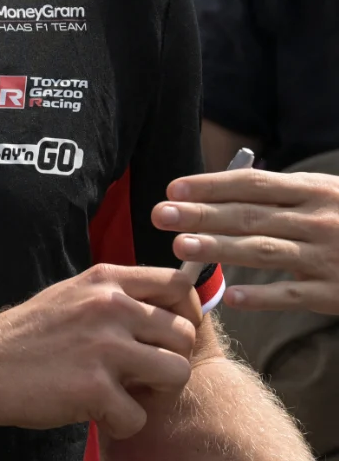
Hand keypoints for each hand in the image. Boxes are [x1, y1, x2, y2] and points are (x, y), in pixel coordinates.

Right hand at [0, 264, 198, 439]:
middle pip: (185, 334)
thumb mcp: (70, 297)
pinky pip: (140, 416)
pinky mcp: (95, 388)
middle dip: (169, 359)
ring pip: (178, 373)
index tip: (166, 336)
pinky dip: (120, 423)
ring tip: (123, 393)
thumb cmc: (25, 336)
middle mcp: (109, 307)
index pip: (178, 285)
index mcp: (104, 281)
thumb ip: (114, 298)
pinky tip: (94, 412)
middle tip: (139, 374)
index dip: (185, 313)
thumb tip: (164, 311)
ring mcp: (103, 347)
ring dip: (155, 393)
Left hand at [156, 169, 338, 313]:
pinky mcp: (336, 292)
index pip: (254, 184)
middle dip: (202, 215)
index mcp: (315, 190)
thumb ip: (282, 193)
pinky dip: (262, 296)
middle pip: (251, 215)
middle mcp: (320, 219)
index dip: (211, 186)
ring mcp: (329, 256)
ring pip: (266, 251)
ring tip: (182, 248)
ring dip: (222, 250)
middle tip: (161, 215)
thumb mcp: (327, 195)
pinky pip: (294, 295)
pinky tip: (231, 297)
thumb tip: (216, 191)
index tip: (173, 189)